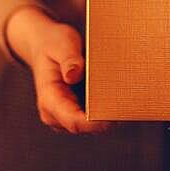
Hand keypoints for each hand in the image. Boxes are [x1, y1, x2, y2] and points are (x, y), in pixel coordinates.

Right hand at [5, 6, 109, 134]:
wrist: (43, 44)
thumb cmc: (53, 43)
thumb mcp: (62, 43)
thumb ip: (69, 59)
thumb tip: (74, 75)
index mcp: (49, 99)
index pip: (74, 121)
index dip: (96, 122)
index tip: (116, 112)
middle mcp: (54, 114)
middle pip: (86, 127)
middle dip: (107, 117)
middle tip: (126, 98)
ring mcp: (64, 116)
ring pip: (92, 125)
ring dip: (107, 112)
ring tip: (118, 91)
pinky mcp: (74, 113)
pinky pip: (93, 118)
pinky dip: (104, 108)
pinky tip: (112, 92)